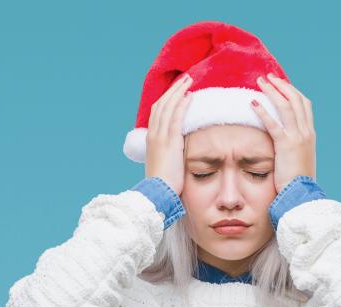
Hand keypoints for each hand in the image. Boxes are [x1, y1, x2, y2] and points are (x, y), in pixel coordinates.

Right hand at [144, 72, 192, 196]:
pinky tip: (190, 96)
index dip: (167, 99)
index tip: (177, 91)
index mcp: (151, 140)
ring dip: (178, 92)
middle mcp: (153, 135)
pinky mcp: (169, 142)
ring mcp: (160, 137)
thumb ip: (170, 155)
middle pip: (162, 105)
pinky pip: (176, 118)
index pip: (157, 113)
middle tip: (185, 79)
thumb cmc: (162, 185)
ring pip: (168, 107)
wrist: (156, 193)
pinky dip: (182, 105)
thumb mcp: (164, 165)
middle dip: (173, 90)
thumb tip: (178, 153)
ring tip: (189, 81)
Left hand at [250, 74, 316, 193]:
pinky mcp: (286, 146)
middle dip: (282, 85)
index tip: (281, 84)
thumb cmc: (298, 183)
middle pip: (296, 99)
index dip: (292, 92)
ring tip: (259, 82)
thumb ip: (293, 149)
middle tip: (268, 77)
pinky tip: (252, 102)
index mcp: (310, 135)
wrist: (303, 195)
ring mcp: (298, 137)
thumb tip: (284, 146)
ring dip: (272, 91)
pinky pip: (273, 123)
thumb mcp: (299, 161)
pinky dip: (263, 111)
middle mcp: (306, 132)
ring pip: (286, 106)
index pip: (304, 105)